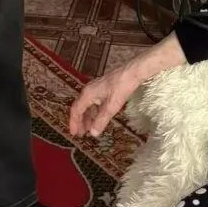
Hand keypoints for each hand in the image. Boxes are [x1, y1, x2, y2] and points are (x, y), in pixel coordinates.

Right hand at [68, 34, 185, 137]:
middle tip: (81, 134)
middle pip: (80, 108)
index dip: (74, 123)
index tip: (74, 134)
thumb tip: (93, 133)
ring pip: (87, 105)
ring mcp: (96, 88)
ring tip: (89, 129)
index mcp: (88, 94)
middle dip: (80, 121)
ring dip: (87, 117)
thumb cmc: (122, 87)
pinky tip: (98, 117)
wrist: (133, 72)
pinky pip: (94, 102)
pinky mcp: (103, 88)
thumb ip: (101, 120)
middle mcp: (89, 90)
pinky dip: (94, 112)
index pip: (76, 110)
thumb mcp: (112, 106)